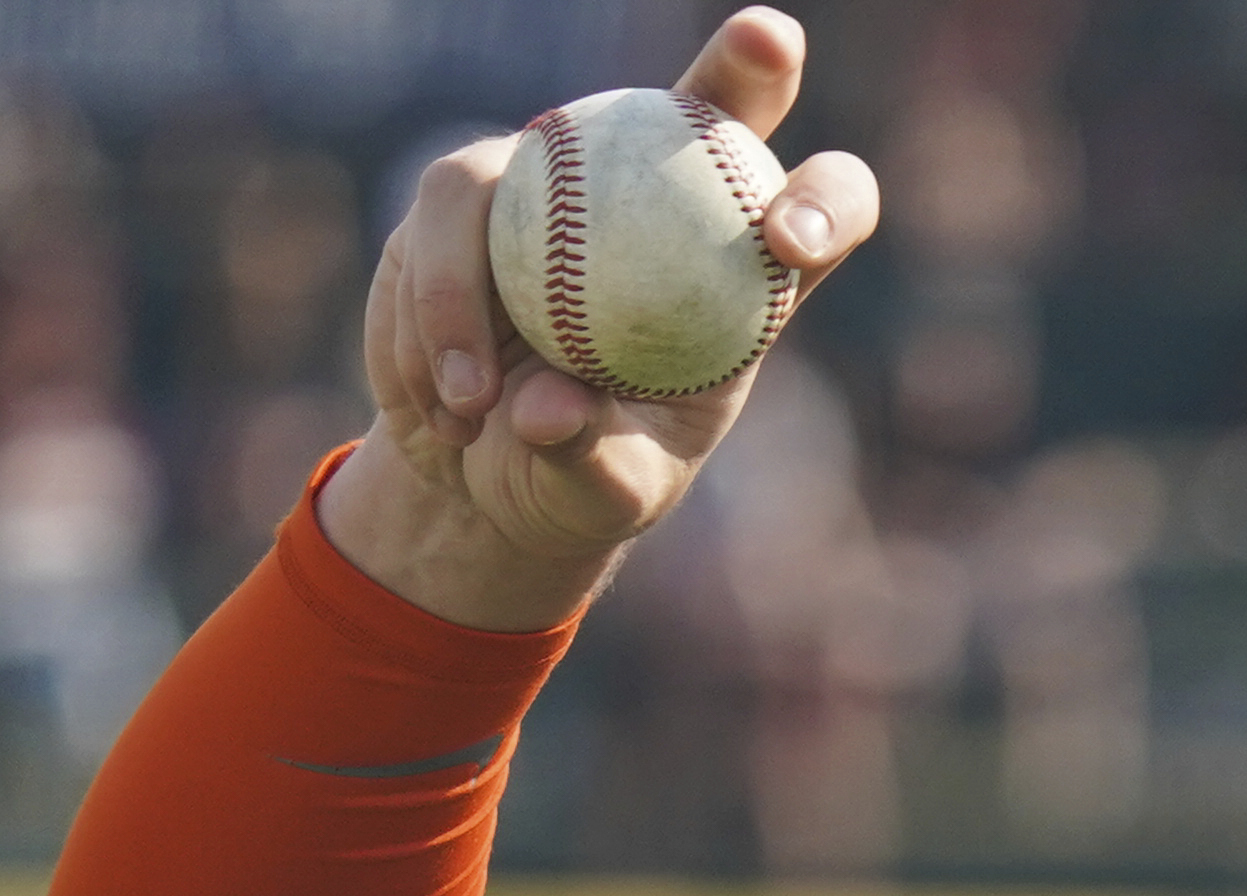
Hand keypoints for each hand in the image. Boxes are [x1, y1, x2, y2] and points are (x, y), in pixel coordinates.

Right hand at [321, 6, 884, 631]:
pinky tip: (436, 406)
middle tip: (769, 35)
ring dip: (469, 294)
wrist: (483, 473)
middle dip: (744, 60)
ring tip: (471, 408)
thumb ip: (590, 464)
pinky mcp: (466, 200)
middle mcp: (655, 199)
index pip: (813, 212)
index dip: (822, 203)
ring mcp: (556, 183)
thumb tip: (546, 411)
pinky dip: (424, 327)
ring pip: (513, 176)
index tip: (789, 239)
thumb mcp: (602, 498)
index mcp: (735, 276)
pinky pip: (429, 235)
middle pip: (712, 103)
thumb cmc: (582, 479)